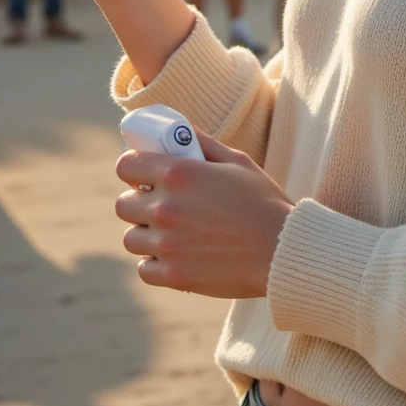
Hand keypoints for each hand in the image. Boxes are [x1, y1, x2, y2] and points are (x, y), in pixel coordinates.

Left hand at [115, 130, 293, 297]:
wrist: (283, 250)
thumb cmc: (263, 202)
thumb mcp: (237, 161)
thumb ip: (203, 143)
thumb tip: (179, 130)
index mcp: (177, 173)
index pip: (126, 165)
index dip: (132, 168)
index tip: (142, 174)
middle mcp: (165, 208)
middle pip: (123, 204)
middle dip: (137, 202)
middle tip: (158, 204)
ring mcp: (167, 244)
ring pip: (131, 238)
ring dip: (145, 234)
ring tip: (168, 233)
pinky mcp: (173, 274)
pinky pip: (144, 268)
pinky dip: (155, 263)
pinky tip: (174, 256)